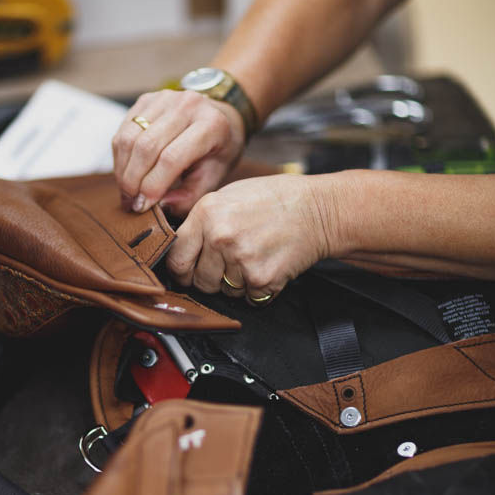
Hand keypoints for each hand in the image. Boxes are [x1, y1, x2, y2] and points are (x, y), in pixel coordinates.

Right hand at [112, 89, 244, 215]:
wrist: (219, 115)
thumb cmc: (216, 151)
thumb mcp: (213, 177)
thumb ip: (190, 196)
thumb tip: (161, 206)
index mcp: (210, 125)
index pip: (171, 158)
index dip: (152, 185)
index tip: (143, 207)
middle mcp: (186, 105)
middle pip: (146, 147)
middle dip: (133, 181)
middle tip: (131, 203)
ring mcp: (164, 98)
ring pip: (129, 138)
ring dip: (123, 170)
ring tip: (127, 192)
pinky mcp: (146, 99)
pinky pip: (123, 131)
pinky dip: (120, 157)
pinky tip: (126, 173)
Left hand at [166, 174, 340, 301]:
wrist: (318, 210)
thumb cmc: (275, 200)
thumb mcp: (228, 196)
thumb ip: (201, 221)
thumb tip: (177, 247)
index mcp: (206, 213)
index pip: (176, 259)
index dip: (180, 270)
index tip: (187, 271)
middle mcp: (220, 237)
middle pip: (199, 281)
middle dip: (211, 277)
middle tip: (230, 261)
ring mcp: (241, 260)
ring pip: (224, 291)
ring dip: (236, 283)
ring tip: (254, 256)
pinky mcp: (261, 279)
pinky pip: (247, 298)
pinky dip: (257, 288)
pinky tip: (267, 264)